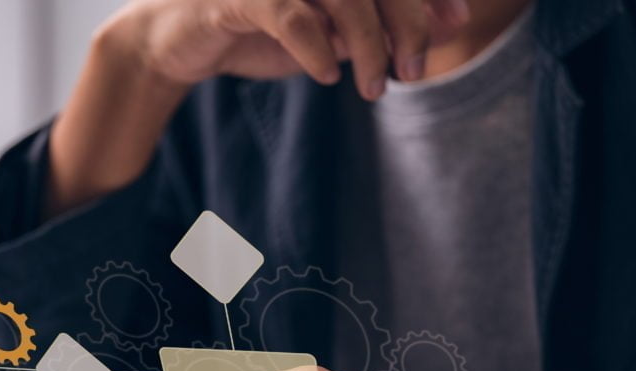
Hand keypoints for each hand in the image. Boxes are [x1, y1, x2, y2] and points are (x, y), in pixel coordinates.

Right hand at [107, 0, 470, 97]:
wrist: (180, 39)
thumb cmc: (257, 28)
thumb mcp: (329, 31)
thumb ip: (380, 25)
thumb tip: (451, 25)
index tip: (455, 23)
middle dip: (408, 21)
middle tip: (415, 70)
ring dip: (368, 44)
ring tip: (372, 88)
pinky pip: (289, 16)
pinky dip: (316, 47)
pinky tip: (326, 75)